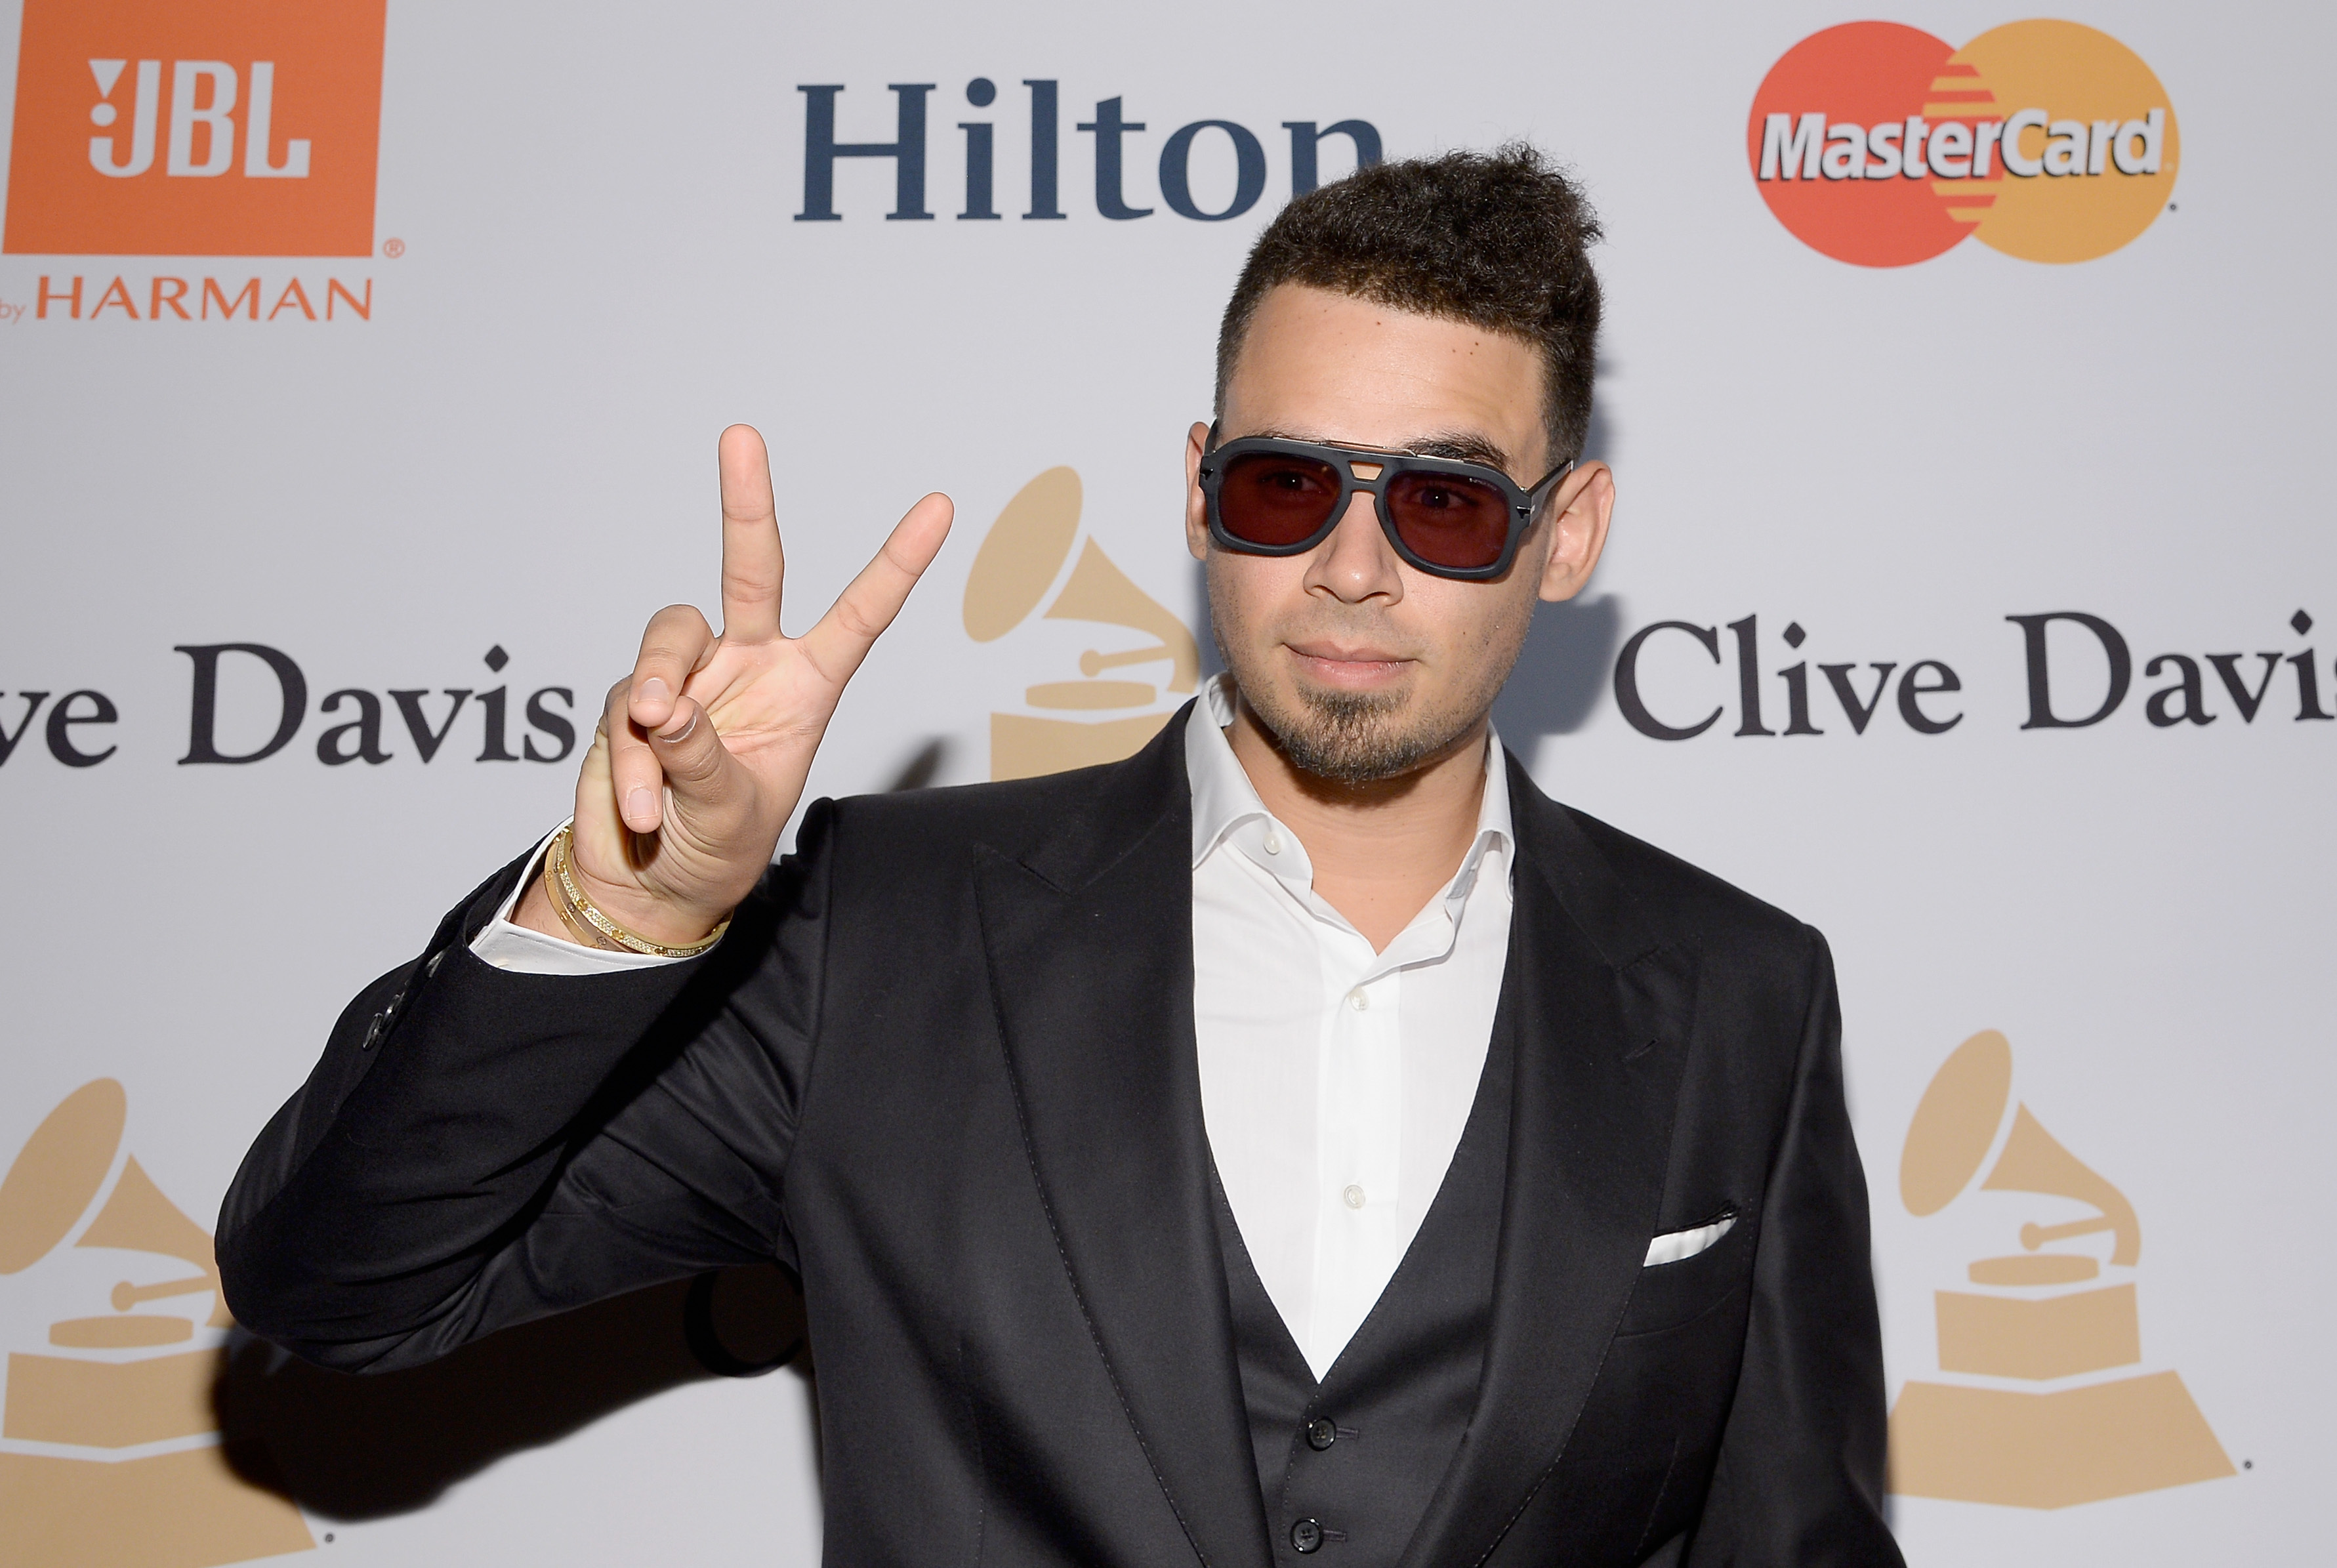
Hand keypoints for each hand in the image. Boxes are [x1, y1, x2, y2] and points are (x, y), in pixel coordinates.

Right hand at [518, 425, 951, 947]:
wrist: (650, 888)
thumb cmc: (716, 850)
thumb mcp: (728, 814)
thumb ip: (700, 757)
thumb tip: (660, 701)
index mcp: (805, 688)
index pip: (859, 616)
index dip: (897, 564)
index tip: (940, 507)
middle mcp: (749, 666)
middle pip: (751, 570)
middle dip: (747, 503)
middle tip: (742, 437)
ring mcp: (687, 676)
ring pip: (667, 639)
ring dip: (654, 700)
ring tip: (654, 776)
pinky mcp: (629, 698)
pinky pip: (623, 708)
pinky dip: (628, 763)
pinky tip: (640, 809)